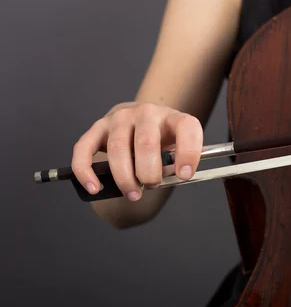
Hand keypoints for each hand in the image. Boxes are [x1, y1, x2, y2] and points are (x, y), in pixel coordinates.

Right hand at [71, 102, 202, 200]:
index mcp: (173, 117)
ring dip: (124, 178)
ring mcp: (120, 118)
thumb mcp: (178, 145)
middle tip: (152, 185)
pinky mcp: (98, 127)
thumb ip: (178, 161)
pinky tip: (94, 187)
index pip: (187, 128)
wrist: (144, 118)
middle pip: (146, 143)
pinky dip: (86, 171)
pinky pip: (85, 149)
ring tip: (133, 193)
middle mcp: (147, 113)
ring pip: (117, 148)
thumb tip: (174, 179)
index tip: (185, 175)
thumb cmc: (163, 138)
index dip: (188, 153)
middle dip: (149, 173)